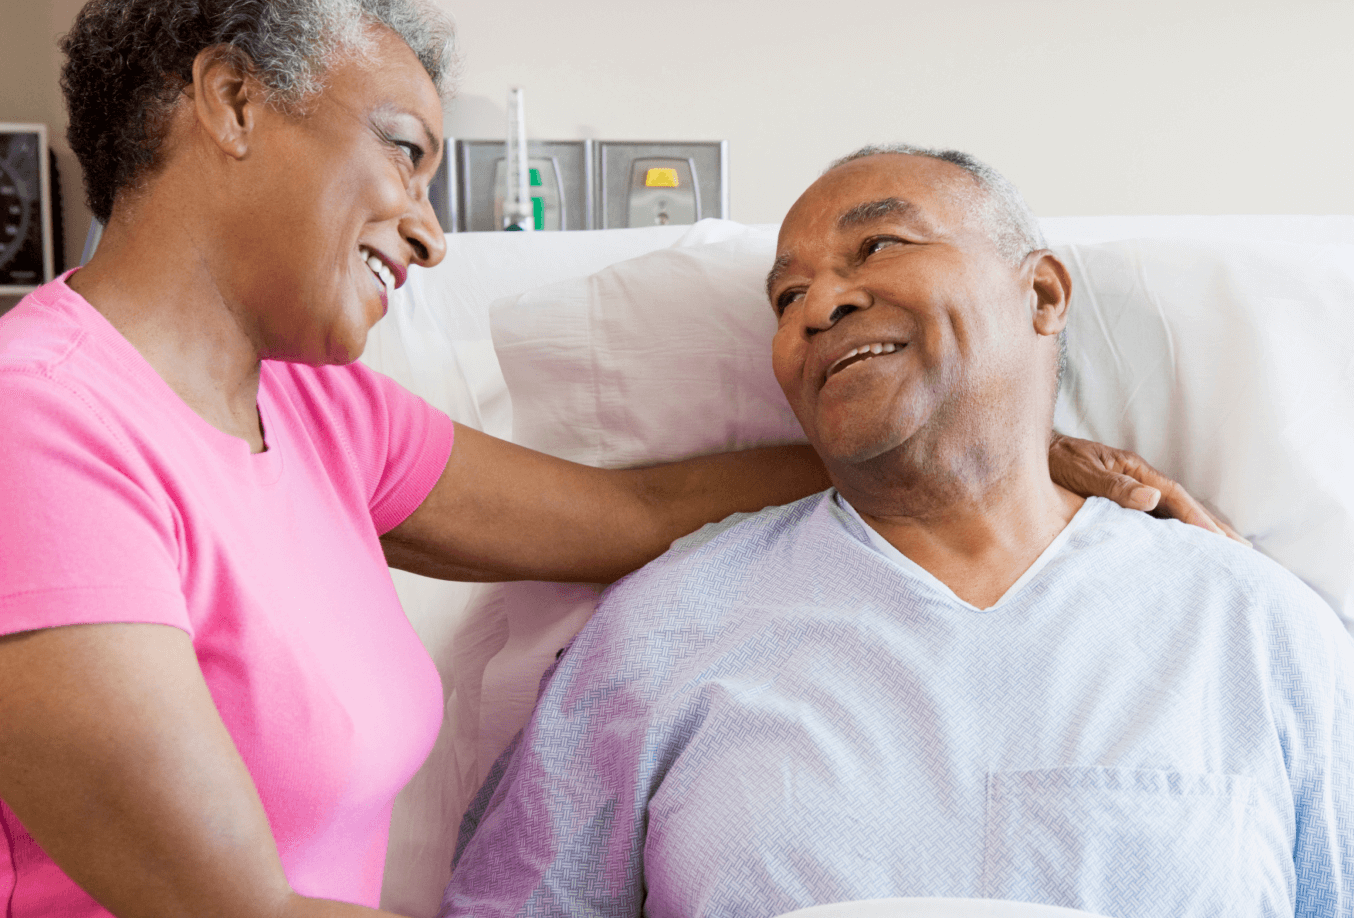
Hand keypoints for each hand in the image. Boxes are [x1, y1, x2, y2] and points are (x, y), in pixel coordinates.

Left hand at [1049, 433, 1248, 545]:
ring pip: (1173, 514)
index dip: (1199, 519)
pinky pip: (1156, 520)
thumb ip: (1113, 485)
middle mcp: (1140, 480)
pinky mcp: (1122, 502)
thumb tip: (1151, 499)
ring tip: (1226, 554)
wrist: (1033, 455)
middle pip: (1183, 506)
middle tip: (1243, 552)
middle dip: (1213, 527)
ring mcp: (1134, 490)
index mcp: (1136, 470)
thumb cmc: (1055, 461)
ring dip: (1199, 532)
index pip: (1175, 497)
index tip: (1220, 540)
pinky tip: (1184, 549)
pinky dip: (1175, 533)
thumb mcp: (1082, 471)